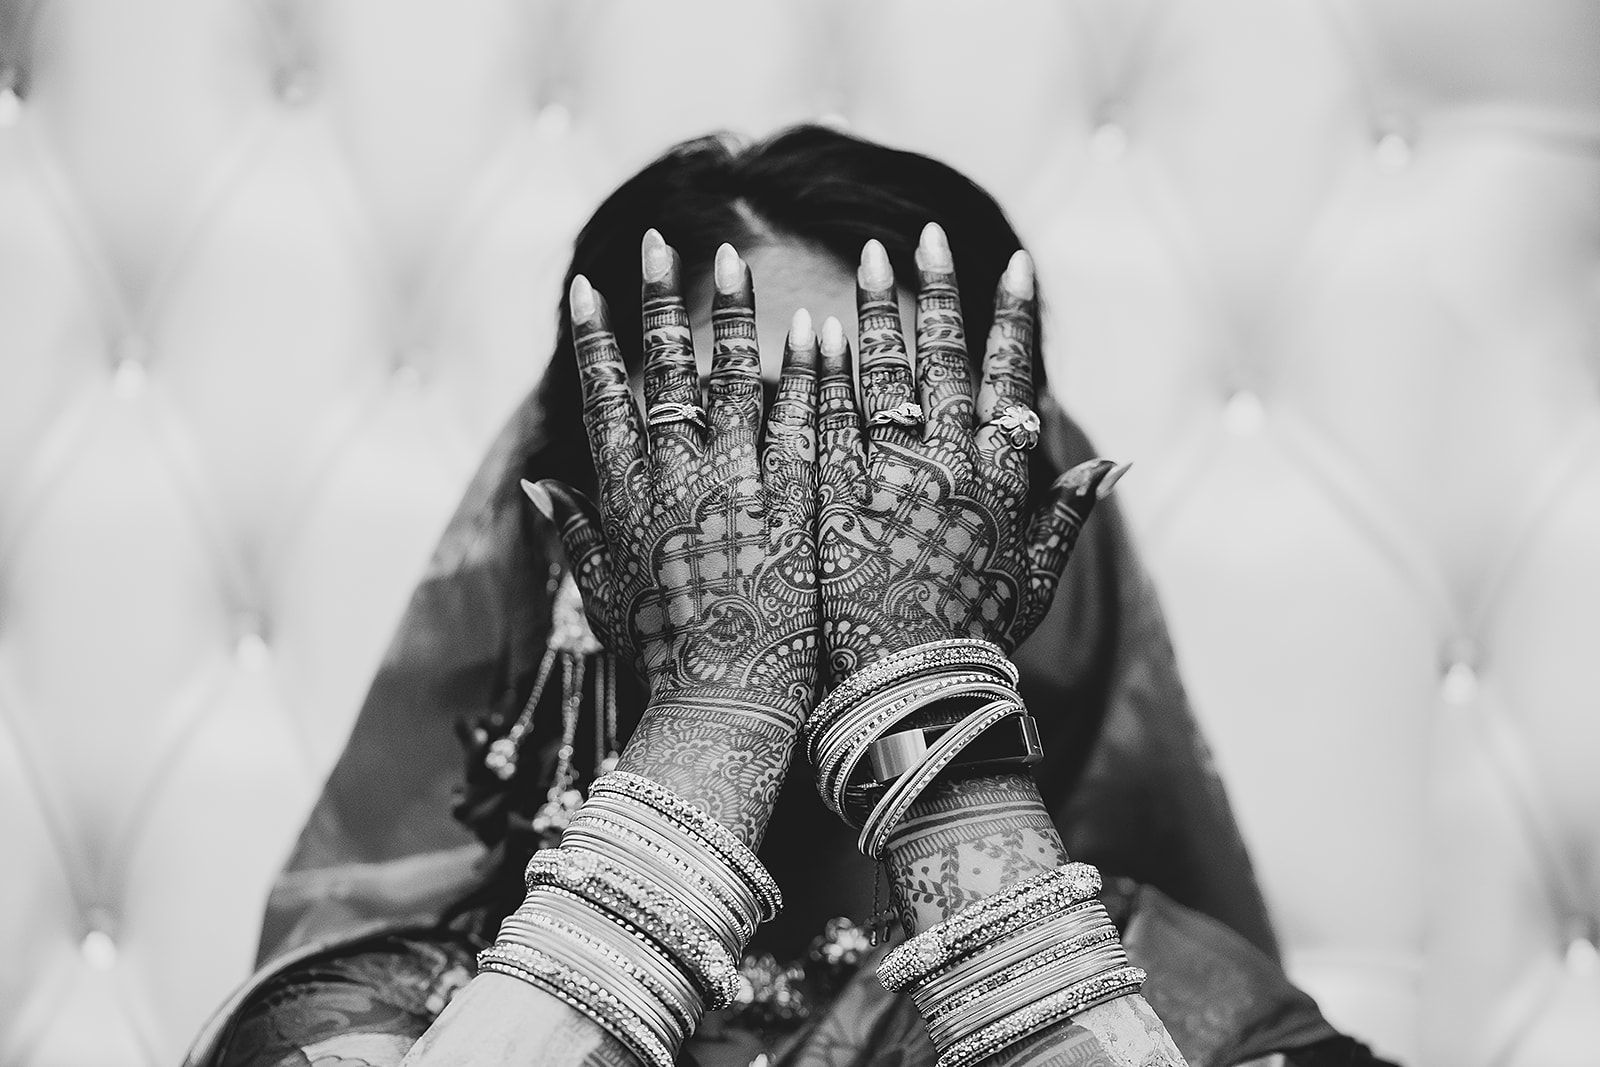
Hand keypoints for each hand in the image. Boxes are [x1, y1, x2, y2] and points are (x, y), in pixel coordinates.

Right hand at [529, 233, 820, 727]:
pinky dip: (808, 373)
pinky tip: (816, 327)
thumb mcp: (604, 595)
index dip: (596, 340)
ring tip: (731, 261)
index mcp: (626, 499)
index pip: (604, 400)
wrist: (728, 716)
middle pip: (665, 373)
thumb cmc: (663, 663)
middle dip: (658, 303)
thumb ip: (572, 531)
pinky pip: (806, 423)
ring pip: (735, 383)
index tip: (588, 287)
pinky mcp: (797, 505)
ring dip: (731, 317)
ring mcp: (739, 488)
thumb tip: (532, 483)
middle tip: (660, 242)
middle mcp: (676, 481)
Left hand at [815, 225, 1121, 675]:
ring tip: (872, 255)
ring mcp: (889, 475)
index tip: (1013, 262)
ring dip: (880, 308)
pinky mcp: (834, 495)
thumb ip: (1068, 512)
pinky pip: (826, 418)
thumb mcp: (1033, 576)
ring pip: (885, 372)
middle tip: (928, 234)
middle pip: (944, 358)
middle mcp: (950, 464)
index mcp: (1001, 477)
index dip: (1012, 317)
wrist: (910, 698)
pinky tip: (812, 324)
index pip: (1011, 376)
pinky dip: (822, 369)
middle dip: (939, 290)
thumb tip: (1117, 463)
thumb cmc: (975, 641)